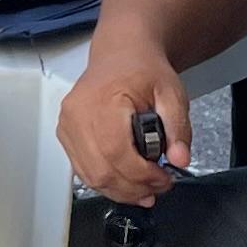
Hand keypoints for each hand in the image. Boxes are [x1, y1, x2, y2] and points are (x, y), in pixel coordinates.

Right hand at [57, 42, 193, 203]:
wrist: (121, 56)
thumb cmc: (142, 70)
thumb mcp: (171, 93)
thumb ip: (178, 127)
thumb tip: (180, 158)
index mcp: (102, 100)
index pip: (115, 150)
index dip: (141, 174)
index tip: (164, 178)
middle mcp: (77, 114)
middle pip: (101, 169)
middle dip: (134, 188)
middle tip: (159, 186)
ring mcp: (68, 126)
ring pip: (90, 176)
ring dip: (121, 191)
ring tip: (146, 189)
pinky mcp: (66, 136)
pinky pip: (83, 171)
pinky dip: (107, 183)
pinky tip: (127, 184)